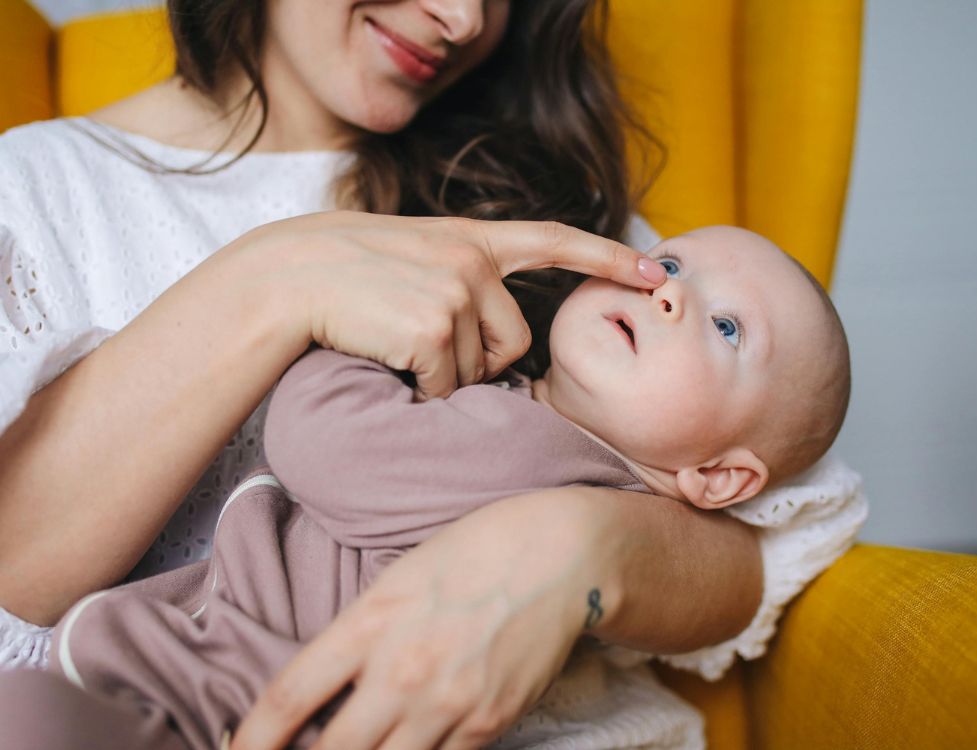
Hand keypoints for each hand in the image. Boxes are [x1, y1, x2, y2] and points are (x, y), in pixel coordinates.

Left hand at [231, 491, 608, 749]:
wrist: (557, 556)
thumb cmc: (473, 554)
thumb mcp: (398, 580)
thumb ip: (359, 636)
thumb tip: (326, 692)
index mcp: (369, 621)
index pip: (289, 697)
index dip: (251, 740)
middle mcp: (402, 669)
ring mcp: (447, 703)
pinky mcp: (488, 723)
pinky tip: (409, 749)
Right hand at [249, 211, 665, 399]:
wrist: (290, 275)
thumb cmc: (349, 274)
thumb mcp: (416, 256)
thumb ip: (465, 277)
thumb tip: (500, 345)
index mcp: (471, 239)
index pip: (554, 241)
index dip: (607, 258)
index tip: (655, 270)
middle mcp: (473, 260)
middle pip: (514, 344)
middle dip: (480, 363)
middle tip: (423, 346)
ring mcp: (454, 291)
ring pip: (478, 371)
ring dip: (443, 377)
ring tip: (395, 344)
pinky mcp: (433, 326)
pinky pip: (446, 387)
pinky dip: (421, 390)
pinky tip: (386, 360)